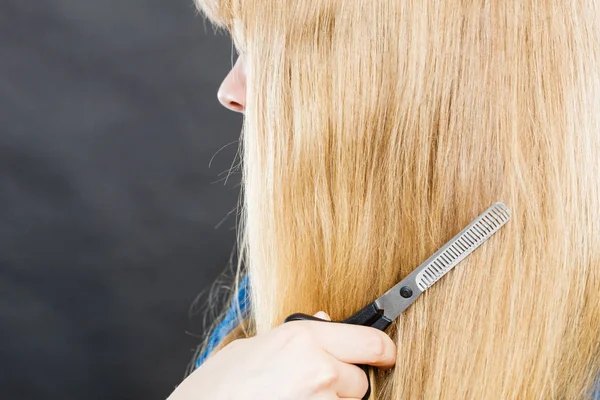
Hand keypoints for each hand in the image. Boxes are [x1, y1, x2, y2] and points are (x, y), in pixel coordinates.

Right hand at [167, 311, 396, 399]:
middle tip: (312, 387)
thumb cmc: (216, 388)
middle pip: (360, 381)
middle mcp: (318, 369)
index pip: (370, 341)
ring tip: (293, 399)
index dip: (381, 350)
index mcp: (301, 339)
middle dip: (343, 385)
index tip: (384, 355)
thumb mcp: (252, 348)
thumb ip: (296, 336)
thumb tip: (327, 320)